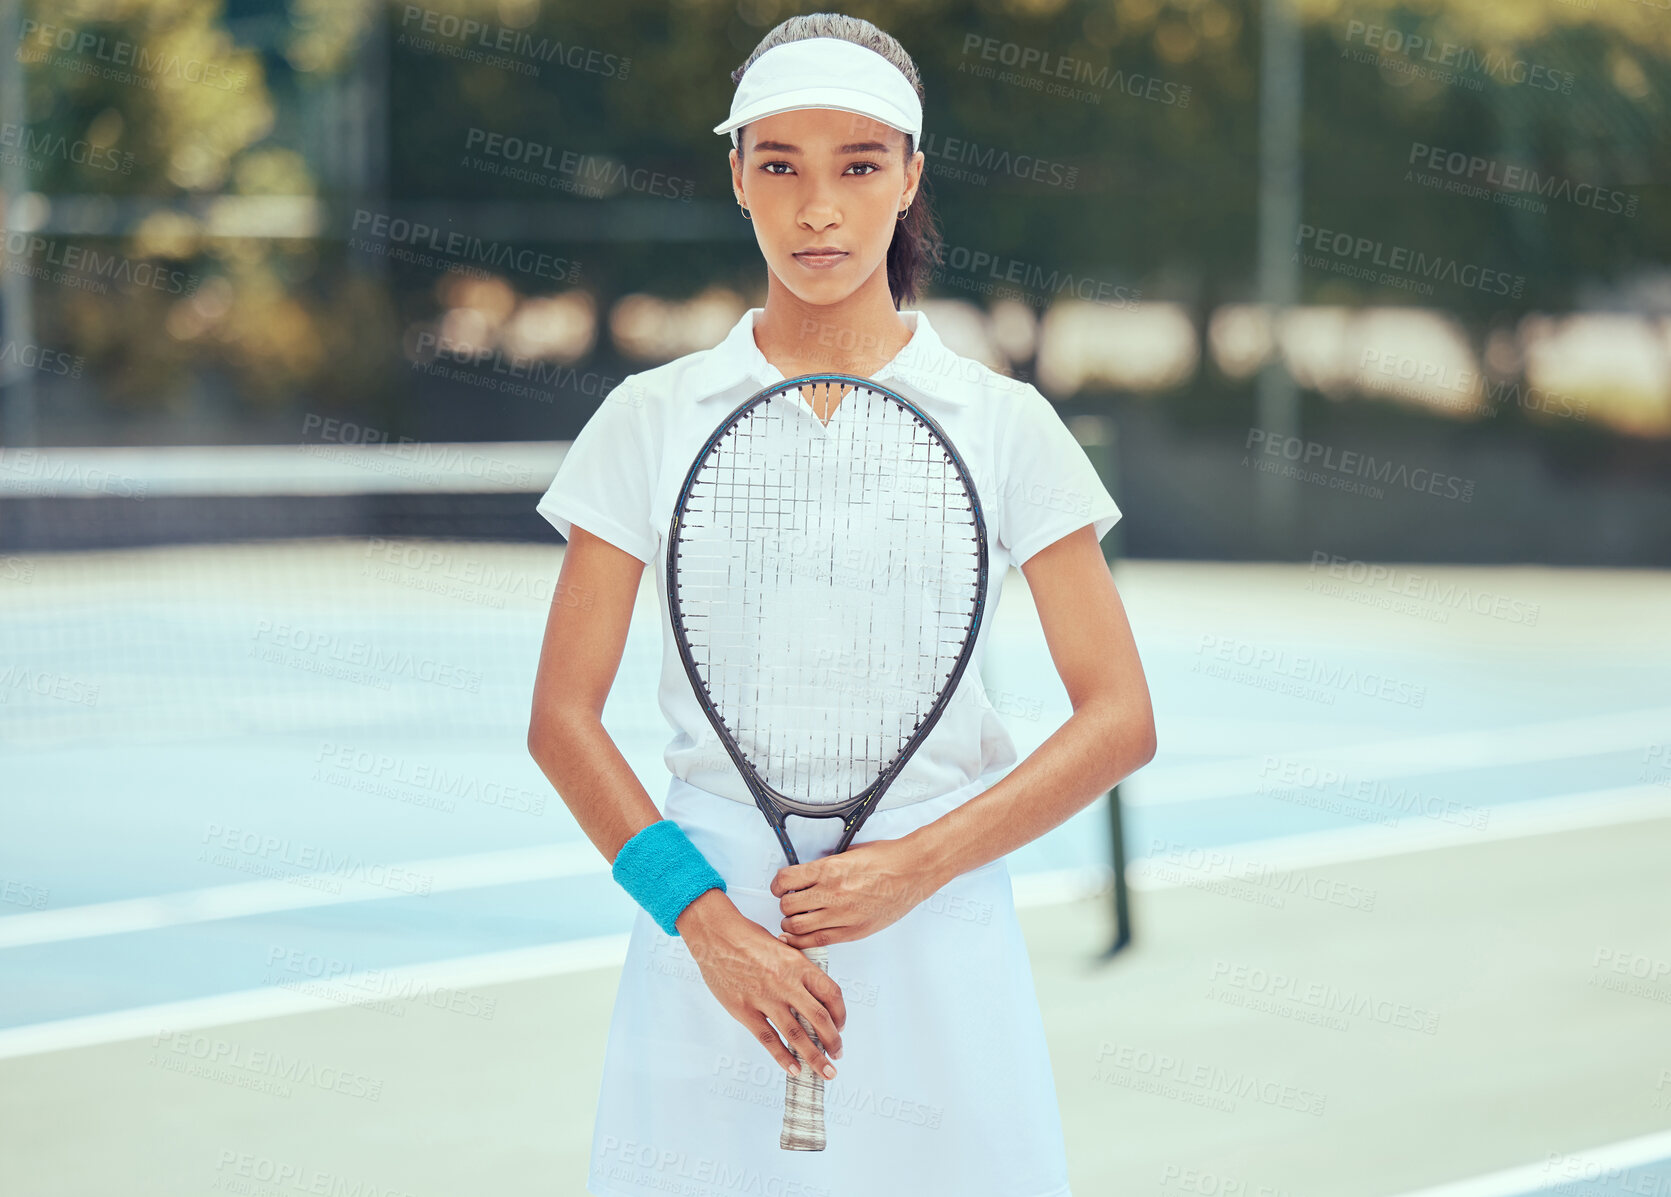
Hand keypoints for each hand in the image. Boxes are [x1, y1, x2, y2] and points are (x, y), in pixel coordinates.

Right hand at [676, 889, 845, 1080]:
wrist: (716, 935)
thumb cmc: (747, 937)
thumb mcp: (782, 946)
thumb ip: (798, 969)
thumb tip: (812, 993)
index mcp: (799, 964)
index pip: (831, 993)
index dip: (841, 1014)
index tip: (841, 1027)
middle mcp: (786, 982)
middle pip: (820, 1019)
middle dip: (833, 1042)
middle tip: (838, 1055)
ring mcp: (765, 998)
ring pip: (797, 1035)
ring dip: (814, 1056)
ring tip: (824, 1071)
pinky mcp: (744, 1010)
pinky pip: (768, 1039)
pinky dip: (783, 1057)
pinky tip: (794, 1068)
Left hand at [771, 837, 937, 948]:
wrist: (912, 870)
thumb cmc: (887, 859)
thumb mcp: (850, 853)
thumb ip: (827, 866)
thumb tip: (807, 874)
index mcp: (829, 869)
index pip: (786, 880)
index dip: (777, 884)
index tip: (779, 886)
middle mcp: (832, 892)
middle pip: (788, 905)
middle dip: (784, 904)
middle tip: (789, 903)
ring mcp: (842, 914)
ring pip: (797, 927)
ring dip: (791, 923)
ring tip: (796, 919)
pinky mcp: (853, 931)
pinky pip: (818, 941)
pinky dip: (804, 940)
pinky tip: (803, 936)